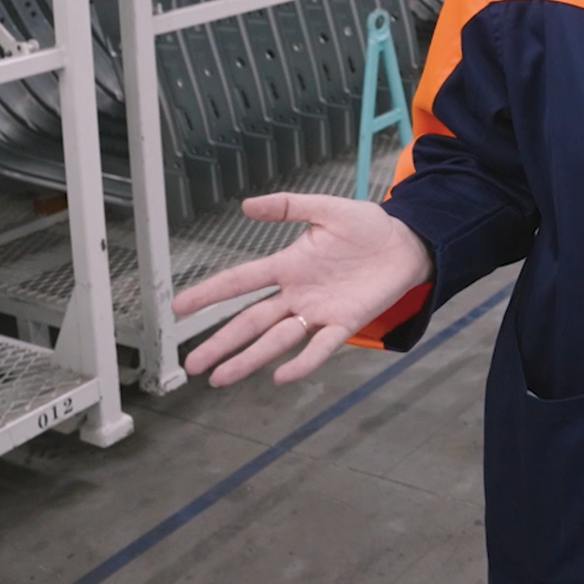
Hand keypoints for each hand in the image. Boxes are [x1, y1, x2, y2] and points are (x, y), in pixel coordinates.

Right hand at [171, 193, 434, 386]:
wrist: (406, 243)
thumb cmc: (367, 227)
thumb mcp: (327, 208)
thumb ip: (288, 206)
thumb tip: (246, 205)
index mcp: (288, 265)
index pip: (240, 282)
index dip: (208, 293)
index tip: (177, 307)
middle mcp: (296, 294)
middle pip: (250, 321)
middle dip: (220, 342)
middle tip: (193, 364)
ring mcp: (318, 311)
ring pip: (276, 339)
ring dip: (249, 359)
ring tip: (220, 378)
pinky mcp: (345, 323)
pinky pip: (319, 346)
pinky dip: (301, 362)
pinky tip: (280, 376)